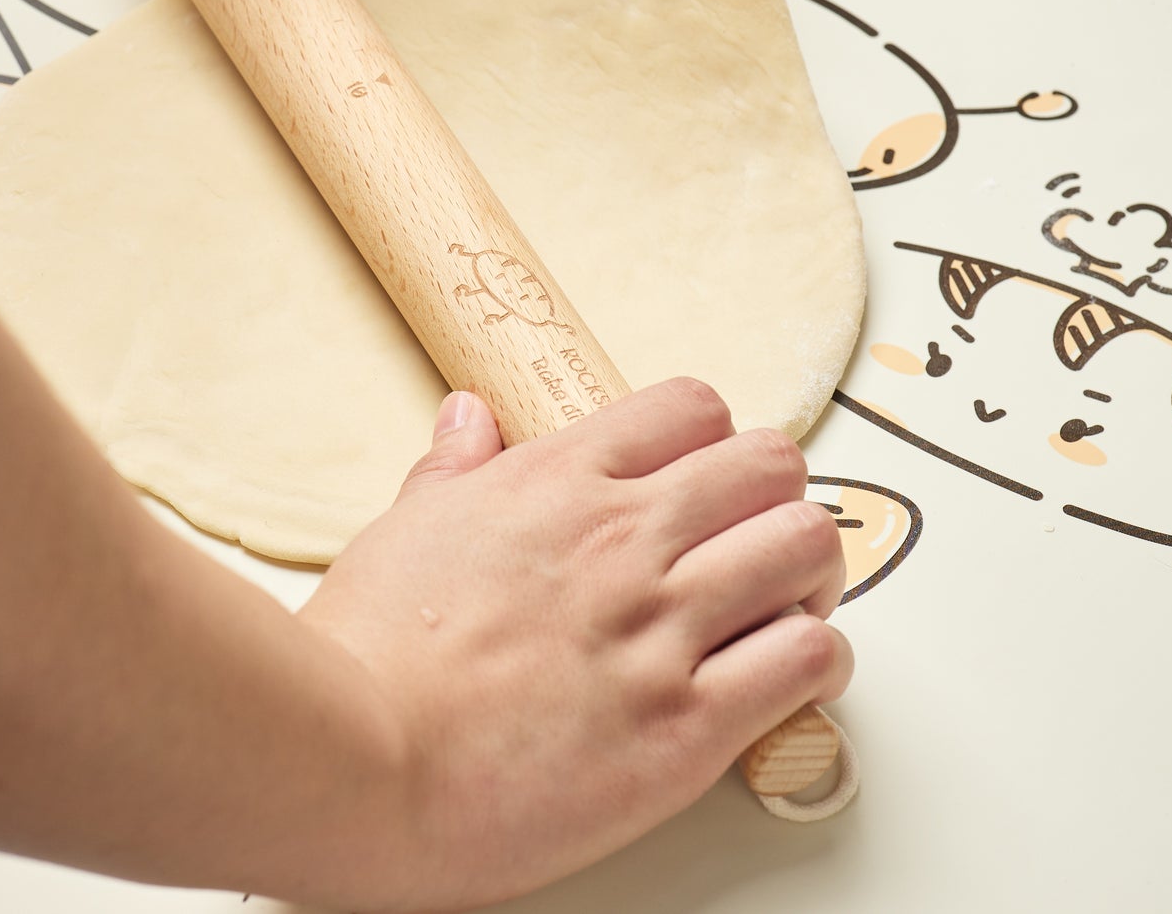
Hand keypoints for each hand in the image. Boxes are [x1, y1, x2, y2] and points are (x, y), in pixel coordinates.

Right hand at [300, 378, 851, 910]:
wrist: (354, 763)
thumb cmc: (370, 653)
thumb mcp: (407, 528)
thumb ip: (454, 467)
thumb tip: (470, 414)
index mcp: (559, 480)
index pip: (692, 408)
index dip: (712, 440)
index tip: (705, 479)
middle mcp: (624, 538)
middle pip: (770, 465)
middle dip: (774, 495)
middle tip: (756, 537)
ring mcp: (660, 628)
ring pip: (806, 546)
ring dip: (809, 572)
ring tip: (784, 602)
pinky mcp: (684, 726)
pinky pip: (806, 660)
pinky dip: (817, 660)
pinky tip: (786, 674)